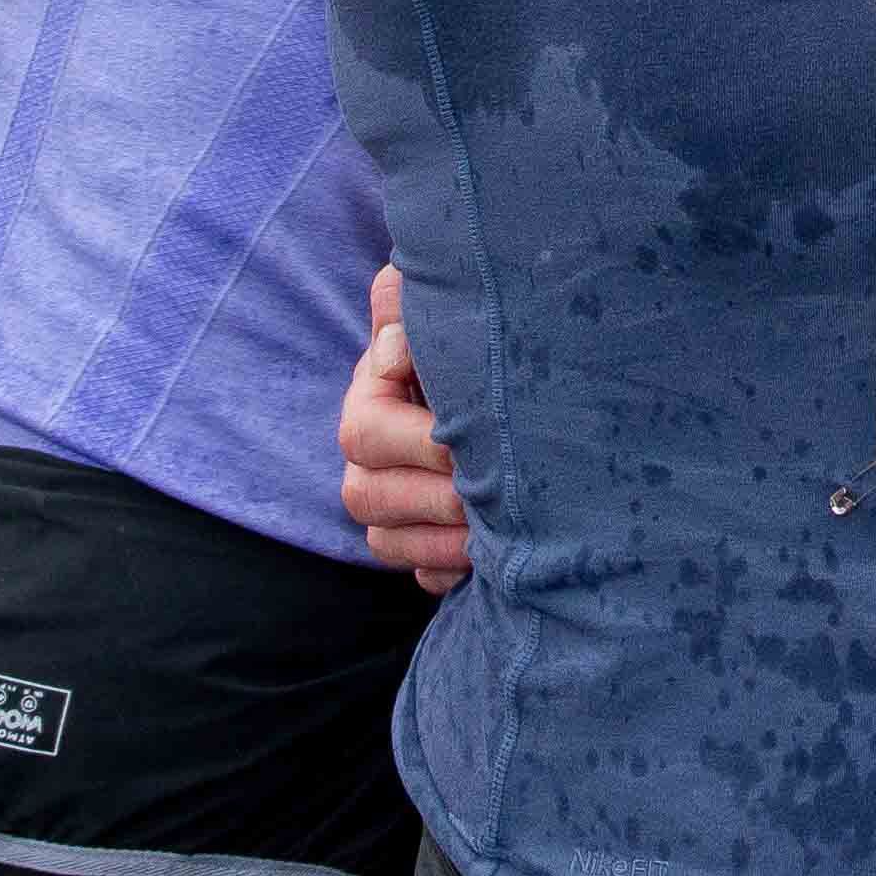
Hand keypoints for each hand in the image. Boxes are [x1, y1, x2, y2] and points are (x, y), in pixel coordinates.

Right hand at [339, 264, 471, 594]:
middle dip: (434, 496)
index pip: (367, 431)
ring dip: (440, 543)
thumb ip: (406, 299)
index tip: (470, 435)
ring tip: (495, 531)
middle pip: (367, 495)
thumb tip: (393, 318)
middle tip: (491, 490)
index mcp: (369, 400)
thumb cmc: (472, 341)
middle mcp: (365, 460)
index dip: (419, 440)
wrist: (510, 387)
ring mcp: (386, 508)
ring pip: (386, 542)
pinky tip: (489, 560)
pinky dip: (450, 573)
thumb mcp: (437, 311)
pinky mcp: (416, 545)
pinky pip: (419, 577)